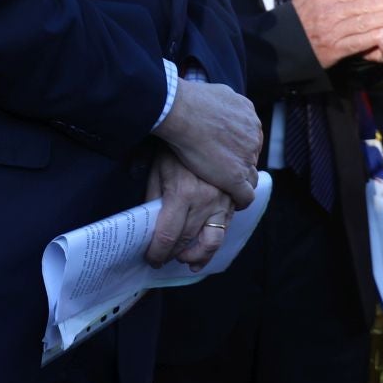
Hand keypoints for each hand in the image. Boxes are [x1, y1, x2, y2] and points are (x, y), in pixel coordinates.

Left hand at [144, 151, 234, 268]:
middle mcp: (205, 201)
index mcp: (182, 194)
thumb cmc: (174, 144)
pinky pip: (227, 225)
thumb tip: (149, 222)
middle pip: (189, 240)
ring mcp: (223, 200)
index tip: (152, 259)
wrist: (201, 121)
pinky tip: (206, 243)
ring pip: (214, 240)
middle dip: (174, 254)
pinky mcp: (233, 197)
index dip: (158, 252)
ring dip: (200, 256)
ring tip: (188, 262)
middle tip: (165, 259)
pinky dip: (216, 238)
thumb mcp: (157, 169)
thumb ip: (153, 197)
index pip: (168, 236)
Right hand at [152, 78, 260, 208]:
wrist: (181, 111)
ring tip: (229, 188)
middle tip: (224, 168)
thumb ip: (224, 102)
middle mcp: (253, 135)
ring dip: (241, 181)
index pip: (249, 137)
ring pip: (250, 175)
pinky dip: (241, 200)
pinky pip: (246, 195)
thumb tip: (219, 103)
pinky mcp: (236, 176)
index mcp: (249, 115)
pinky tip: (233, 203)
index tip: (226, 151)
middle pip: (251, 155)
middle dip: (239, 161)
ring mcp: (246, 157)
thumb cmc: (189, 100)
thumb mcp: (216, 92)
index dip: (237, 146)